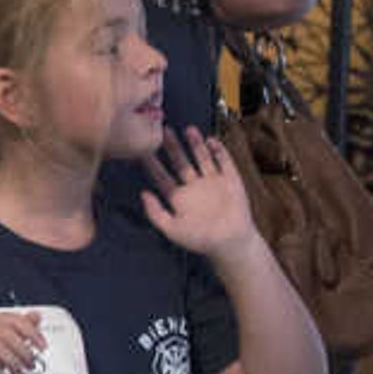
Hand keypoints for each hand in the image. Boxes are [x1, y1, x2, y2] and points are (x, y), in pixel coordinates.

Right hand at [0, 308, 50, 373]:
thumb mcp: (6, 346)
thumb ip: (20, 330)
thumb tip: (36, 316)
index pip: (13, 319)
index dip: (31, 332)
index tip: (42, 346)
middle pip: (5, 332)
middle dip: (23, 350)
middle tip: (30, 364)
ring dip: (13, 362)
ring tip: (18, 373)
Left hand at [140, 130, 260, 262]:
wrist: (230, 243)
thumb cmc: (200, 240)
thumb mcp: (171, 228)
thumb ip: (155, 212)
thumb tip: (142, 193)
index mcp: (178, 197)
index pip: (161, 176)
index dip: (152, 164)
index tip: (141, 150)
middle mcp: (194, 186)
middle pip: (180, 162)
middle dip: (172, 147)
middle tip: (163, 130)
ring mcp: (212, 181)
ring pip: (201, 157)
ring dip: (195, 144)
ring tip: (187, 129)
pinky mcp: (230, 180)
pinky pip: (224, 161)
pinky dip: (218, 151)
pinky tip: (211, 141)